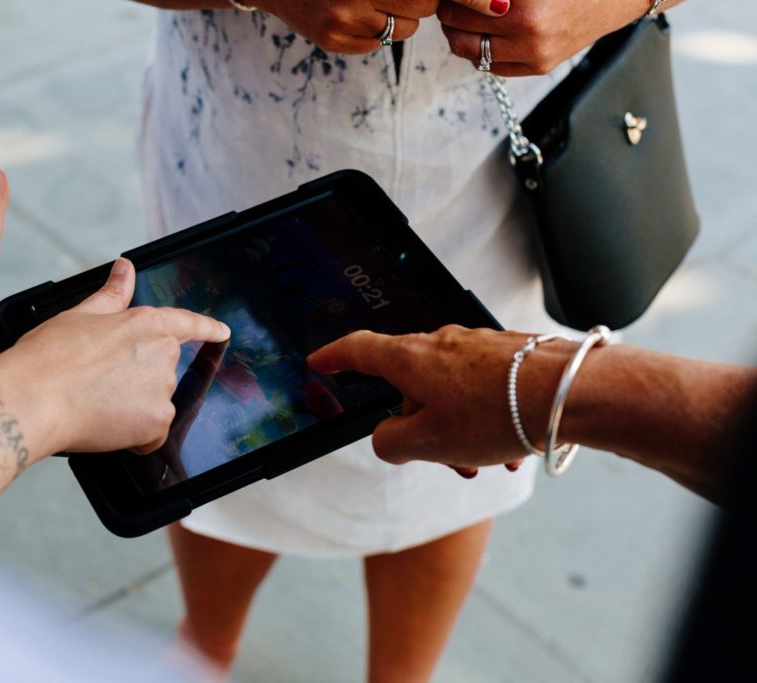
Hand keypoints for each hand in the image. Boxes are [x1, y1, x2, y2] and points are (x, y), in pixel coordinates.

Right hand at [0, 258, 231, 459]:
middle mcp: (162, 353)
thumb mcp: (80, 315)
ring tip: (95, 402)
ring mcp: (161, 389)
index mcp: (146, 323)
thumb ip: (112, 295)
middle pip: (162, 368)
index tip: (222, 332)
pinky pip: (152, 433)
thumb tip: (125, 268)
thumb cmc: (48, 358)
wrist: (31, 400)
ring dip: (134, 406)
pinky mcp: (155, 423)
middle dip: (137, 377)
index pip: (188, 323)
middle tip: (99, 381)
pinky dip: (134, 436)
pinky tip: (105, 426)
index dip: (207, 328)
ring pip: (155, 402)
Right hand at [255, 0, 438, 54]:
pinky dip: (373, 33)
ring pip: (399, 33)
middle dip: (417, 7)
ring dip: (398, 21)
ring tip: (378, 5)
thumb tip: (429, 0)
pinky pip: (373, 46)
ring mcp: (340, 24)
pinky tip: (357, 17)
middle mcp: (352, 1)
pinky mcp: (330, 42)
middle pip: (416, 15)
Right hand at [308, 326, 574, 471]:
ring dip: (458, 430)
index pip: (357, 350)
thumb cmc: (498, 412)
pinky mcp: (509, 353)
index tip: (319, 362)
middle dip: (420, 425)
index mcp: (409, 358)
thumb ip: (391, 441)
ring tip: (481, 461)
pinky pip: (484, 390)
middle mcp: (440, 342)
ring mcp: (477, 345)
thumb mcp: (428, 442)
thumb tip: (388, 435)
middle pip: (410, 383)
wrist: (573, 391)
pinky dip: (486, 420)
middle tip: (438, 458)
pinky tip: (508, 449)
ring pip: (451, 392)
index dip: (333, 358)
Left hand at [437, 0, 652, 75]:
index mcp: (524, 4)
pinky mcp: (539, 68)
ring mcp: (534, 55)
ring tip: (461, 16)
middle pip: (458, 26)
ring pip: (469, 51)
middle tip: (450, 1)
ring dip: (457, 33)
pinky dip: (479, 49)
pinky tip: (482, 33)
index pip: (463, 2)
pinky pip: (490, 66)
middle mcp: (529, 33)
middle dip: (449, 11)